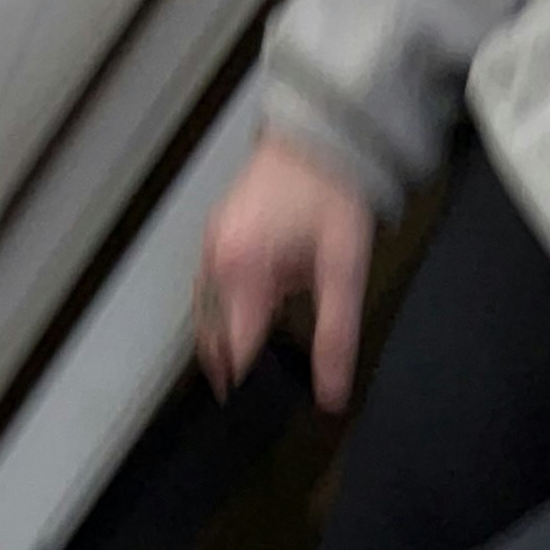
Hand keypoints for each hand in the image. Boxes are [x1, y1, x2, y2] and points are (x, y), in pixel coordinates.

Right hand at [194, 133, 377, 411]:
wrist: (320, 137)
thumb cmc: (334, 196)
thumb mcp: (346, 269)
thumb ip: (336, 334)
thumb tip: (331, 391)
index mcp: (242, 272)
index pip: (233, 349)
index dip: (245, 385)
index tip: (256, 412)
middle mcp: (215, 261)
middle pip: (208, 335)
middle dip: (227, 370)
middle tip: (248, 404)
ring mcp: (210, 246)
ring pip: (203, 313)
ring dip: (221, 343)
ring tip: (246, 374)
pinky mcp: (215, 236)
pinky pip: (208, 288)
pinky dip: (221, 313)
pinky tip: (247, 322)